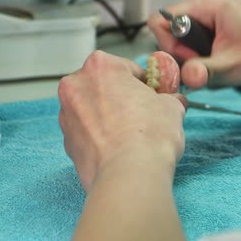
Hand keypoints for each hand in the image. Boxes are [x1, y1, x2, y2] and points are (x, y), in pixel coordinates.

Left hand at [58, 51, 186, 191]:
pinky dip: (101, 137)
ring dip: (110, 117)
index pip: (128, 68)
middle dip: (122, 97)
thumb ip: (169, 98)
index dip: (145, 84)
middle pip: (105, 86)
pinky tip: (119, 148)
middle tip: (144, 114)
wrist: (129, 174)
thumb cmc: (147, 135)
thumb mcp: (171, 106)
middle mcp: (76, 86)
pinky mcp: (68, 143)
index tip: (154, 95)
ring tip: (132, 134)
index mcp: (100, 66)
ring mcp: (68, 115)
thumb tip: (172, 102)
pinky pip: (88, 133)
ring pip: (93, 109)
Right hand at [148, 0, 240, 88]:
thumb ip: (204, 72)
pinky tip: (222, 60)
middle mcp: (205, 0)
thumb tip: (183, 77)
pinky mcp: (216, 19)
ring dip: (196, 56)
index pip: (160, 21)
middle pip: (170, 30)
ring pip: (182, 36)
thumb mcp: (233, 66)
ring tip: (219, 63)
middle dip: (184, 54)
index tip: (192, 60)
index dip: (170, 46)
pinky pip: (195, 37)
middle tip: (209, 66)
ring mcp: (210, 9)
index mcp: (206, 3)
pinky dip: (204, 53)